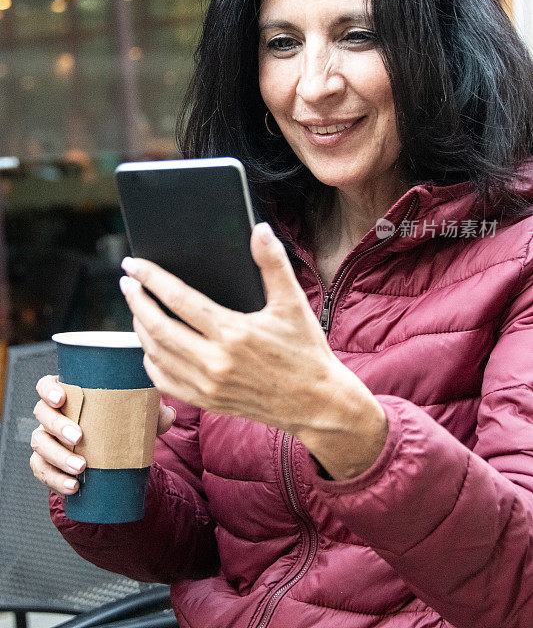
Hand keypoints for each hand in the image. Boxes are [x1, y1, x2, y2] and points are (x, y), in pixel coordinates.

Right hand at [30, 375, 175, 496]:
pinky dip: (54, 480)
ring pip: (39, 444)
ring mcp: (46, 438)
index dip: (48, 390)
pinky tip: (73, 486)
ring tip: (81, 468)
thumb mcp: (136, 412)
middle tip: (79, 437)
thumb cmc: (119, 421)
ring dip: (57, 456)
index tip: (62, 398)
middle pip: (42, 415)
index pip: (46, 385)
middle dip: (57, 426)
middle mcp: (51, 414)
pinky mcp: (47, 463)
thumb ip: (153, 412)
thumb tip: (169, 415)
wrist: (110, 450)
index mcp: (68, 394)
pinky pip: (41, 471)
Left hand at [119, 222, 387, 477]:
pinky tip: (151, 345)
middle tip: (127, 282)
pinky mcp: (207, 401)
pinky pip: (164, 381)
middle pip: (158, 326)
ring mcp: (208, 385)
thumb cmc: (306, 351)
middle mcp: (215, 361)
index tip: (133, 264)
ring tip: (137, 308)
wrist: (317, 403)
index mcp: (233, 332)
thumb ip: (273, 263)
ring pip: (156, 353)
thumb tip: (260, 229)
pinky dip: (150, 360)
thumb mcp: (293, 303)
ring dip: (140, 328)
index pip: (178, 298)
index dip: (151, 278)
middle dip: (136, 301)